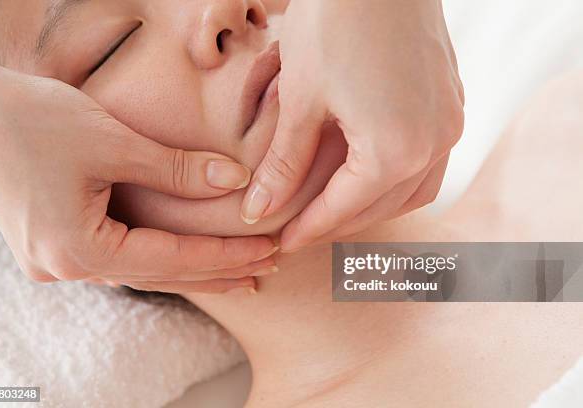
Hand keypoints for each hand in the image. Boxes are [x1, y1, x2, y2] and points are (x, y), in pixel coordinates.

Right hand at [0, 52, 276, 292]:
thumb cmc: (32, 119)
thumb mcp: (114, 143)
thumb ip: (178, 170)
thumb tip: (236, 181)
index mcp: (79, 250)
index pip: (173, 260)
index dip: (226, 256)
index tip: (268, 250)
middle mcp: (65, 267)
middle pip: (160, 275)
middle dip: (217, 271)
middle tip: (266, 268)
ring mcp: (54, 260)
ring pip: (140, 271)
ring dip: (189, 268)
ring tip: (237, 271)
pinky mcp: (51, 246)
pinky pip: (116, 259)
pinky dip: (155, 257)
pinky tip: (181, 258)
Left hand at [240, 0, 463, 250]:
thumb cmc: (334, 22)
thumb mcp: (300, 100)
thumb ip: (284, 164)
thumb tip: (260, 210)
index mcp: (396, 151)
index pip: (344, 209)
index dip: (308, 229)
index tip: (282, 242)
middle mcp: (434, 144)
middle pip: (381, 206)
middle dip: (340, 222)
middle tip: (302, 228)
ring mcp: (449, 121)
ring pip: (413, 188)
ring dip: (373, 204)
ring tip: (335, 206)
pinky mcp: (451, 100)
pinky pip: (428, 157)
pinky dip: (396, 174)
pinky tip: (368, 168)